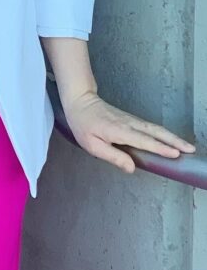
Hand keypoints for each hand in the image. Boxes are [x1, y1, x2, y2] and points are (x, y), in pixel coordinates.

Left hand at [62, 89, 194, 173]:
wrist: (80, 100)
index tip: (174, 153)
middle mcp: (128, 123)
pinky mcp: (131, 119)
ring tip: (187, 146)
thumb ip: (112, 156)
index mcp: (118, 131)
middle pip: (154, 132)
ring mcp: (131, 119)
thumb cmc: (83, 124)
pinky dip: (163, 133)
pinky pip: (150, 127)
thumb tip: (132, 168)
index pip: (142, 140)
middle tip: (189, 150)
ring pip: (154, 128)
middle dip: (173, 141)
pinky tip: (171, 140)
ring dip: (171, 137)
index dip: (159, 147)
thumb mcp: (91, 145)